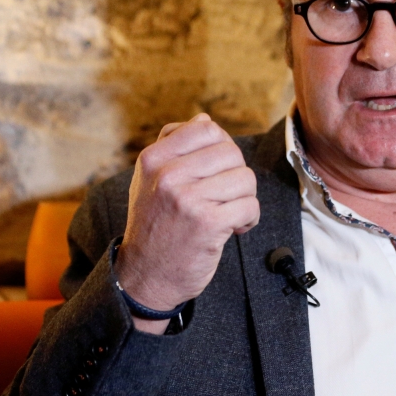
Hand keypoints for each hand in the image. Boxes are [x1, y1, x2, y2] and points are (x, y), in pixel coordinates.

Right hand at [115, 113, 259, 333]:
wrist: (145, 276)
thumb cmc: (154, 225)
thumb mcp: (150, 180)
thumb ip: (174, 146)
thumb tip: (204, 118)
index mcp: (153, 159)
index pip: (206, 128)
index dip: (221, 147)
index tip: (217, 170)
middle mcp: (167, 175)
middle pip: (231, 152)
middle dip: (236, 175)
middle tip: (226, 196)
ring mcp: (187, 199)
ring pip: (245, 179)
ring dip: (245, 199)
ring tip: (229, 213)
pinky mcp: (207, 223)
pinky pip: (250, 206)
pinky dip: (249, 219)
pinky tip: (234, 229)